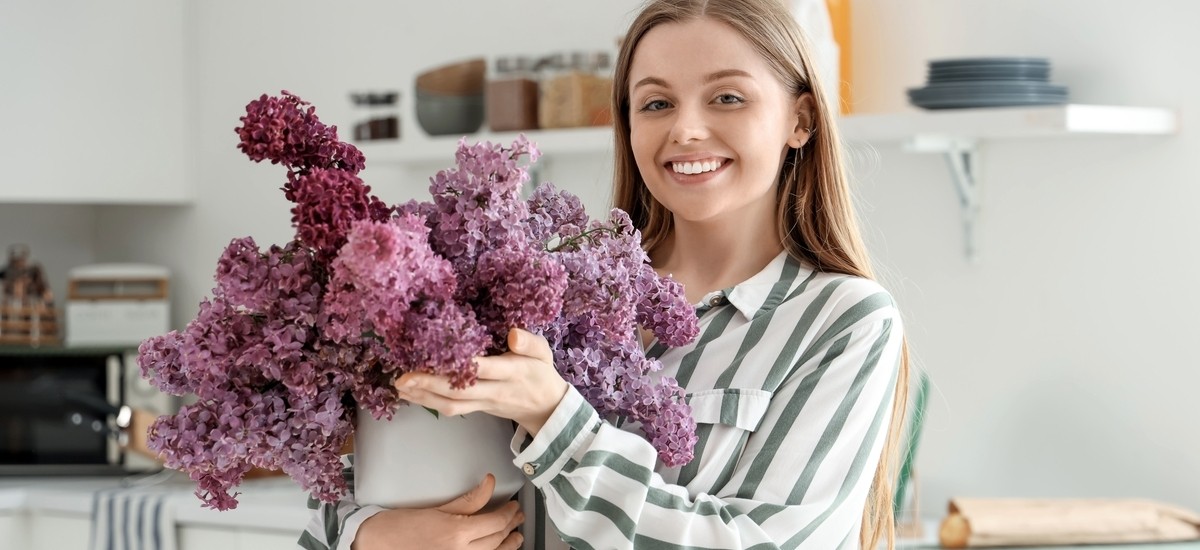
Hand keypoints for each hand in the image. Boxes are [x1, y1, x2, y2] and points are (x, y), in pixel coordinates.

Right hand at [352, 474, 522, 549]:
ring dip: (508, 545)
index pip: (496, 522)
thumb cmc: (401, 527)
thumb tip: (489, 484)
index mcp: (457, 534)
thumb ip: (468, 500)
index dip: (509, 513)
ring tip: (516, 536)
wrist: (379, 544)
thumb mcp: (438, 508)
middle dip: (511, 526)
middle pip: (498, 539)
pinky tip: (497, 549)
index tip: (513, 506)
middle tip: (517, 517)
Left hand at [397, 328, 568, 435]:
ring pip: (452, 404)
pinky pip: (452, 408)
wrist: (546, 408)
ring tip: (400, 386)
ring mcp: (485, 403)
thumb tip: (512, 333)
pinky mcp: (477, 409)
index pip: (484, 369)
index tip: (436, 356)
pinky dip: (429, 402)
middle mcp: (495, 390)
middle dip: (430, 384)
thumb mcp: (544, 352)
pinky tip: (411, 394)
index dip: (460, 365)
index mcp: (512, 371)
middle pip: (460, 390)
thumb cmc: (541, 372)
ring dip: (424, 396)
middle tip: (403, 377)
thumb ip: (530, 342)